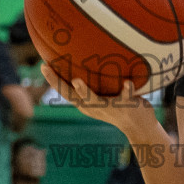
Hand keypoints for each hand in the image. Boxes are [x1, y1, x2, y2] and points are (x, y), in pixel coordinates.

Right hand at [40, 65, 155, 134]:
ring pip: (93, 100)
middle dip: (57, 83)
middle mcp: (93, 107)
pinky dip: (126, 90)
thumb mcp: (103, 97)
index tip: (42, 64)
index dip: (52, 79)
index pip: (64, 91)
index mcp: (85, 104)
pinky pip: (125, 97)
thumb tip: (88, 56)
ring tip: (77, 80)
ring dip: (84, 92)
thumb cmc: (120, 106)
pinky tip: (127, 82)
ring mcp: (108, 108)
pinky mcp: (125, 107)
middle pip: (71, 96)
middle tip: (46, 69)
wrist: (140, 127)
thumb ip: (95, 84)